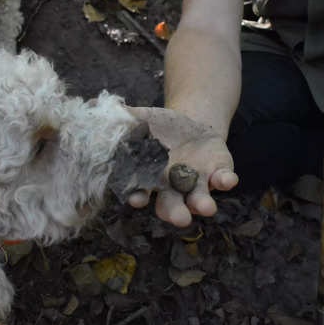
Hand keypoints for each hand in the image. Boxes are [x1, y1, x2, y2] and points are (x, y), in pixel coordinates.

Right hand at [124, 107, 238, 226]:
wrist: (192, 125)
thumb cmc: (161, 127)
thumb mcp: (143, 119)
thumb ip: (124, 118)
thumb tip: (95, 106)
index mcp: (150, 178)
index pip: (141, 192)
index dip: (138, 196)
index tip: (137, 199)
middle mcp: (173, 188)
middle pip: (172, 206)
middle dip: (176, 213)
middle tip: (180, 219)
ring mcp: (197, 183)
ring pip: (199, 199)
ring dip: (203, 204)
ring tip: (207, 208)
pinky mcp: (218, 173)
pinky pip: (222, 180)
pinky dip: (225, 181)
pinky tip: (228, 181)